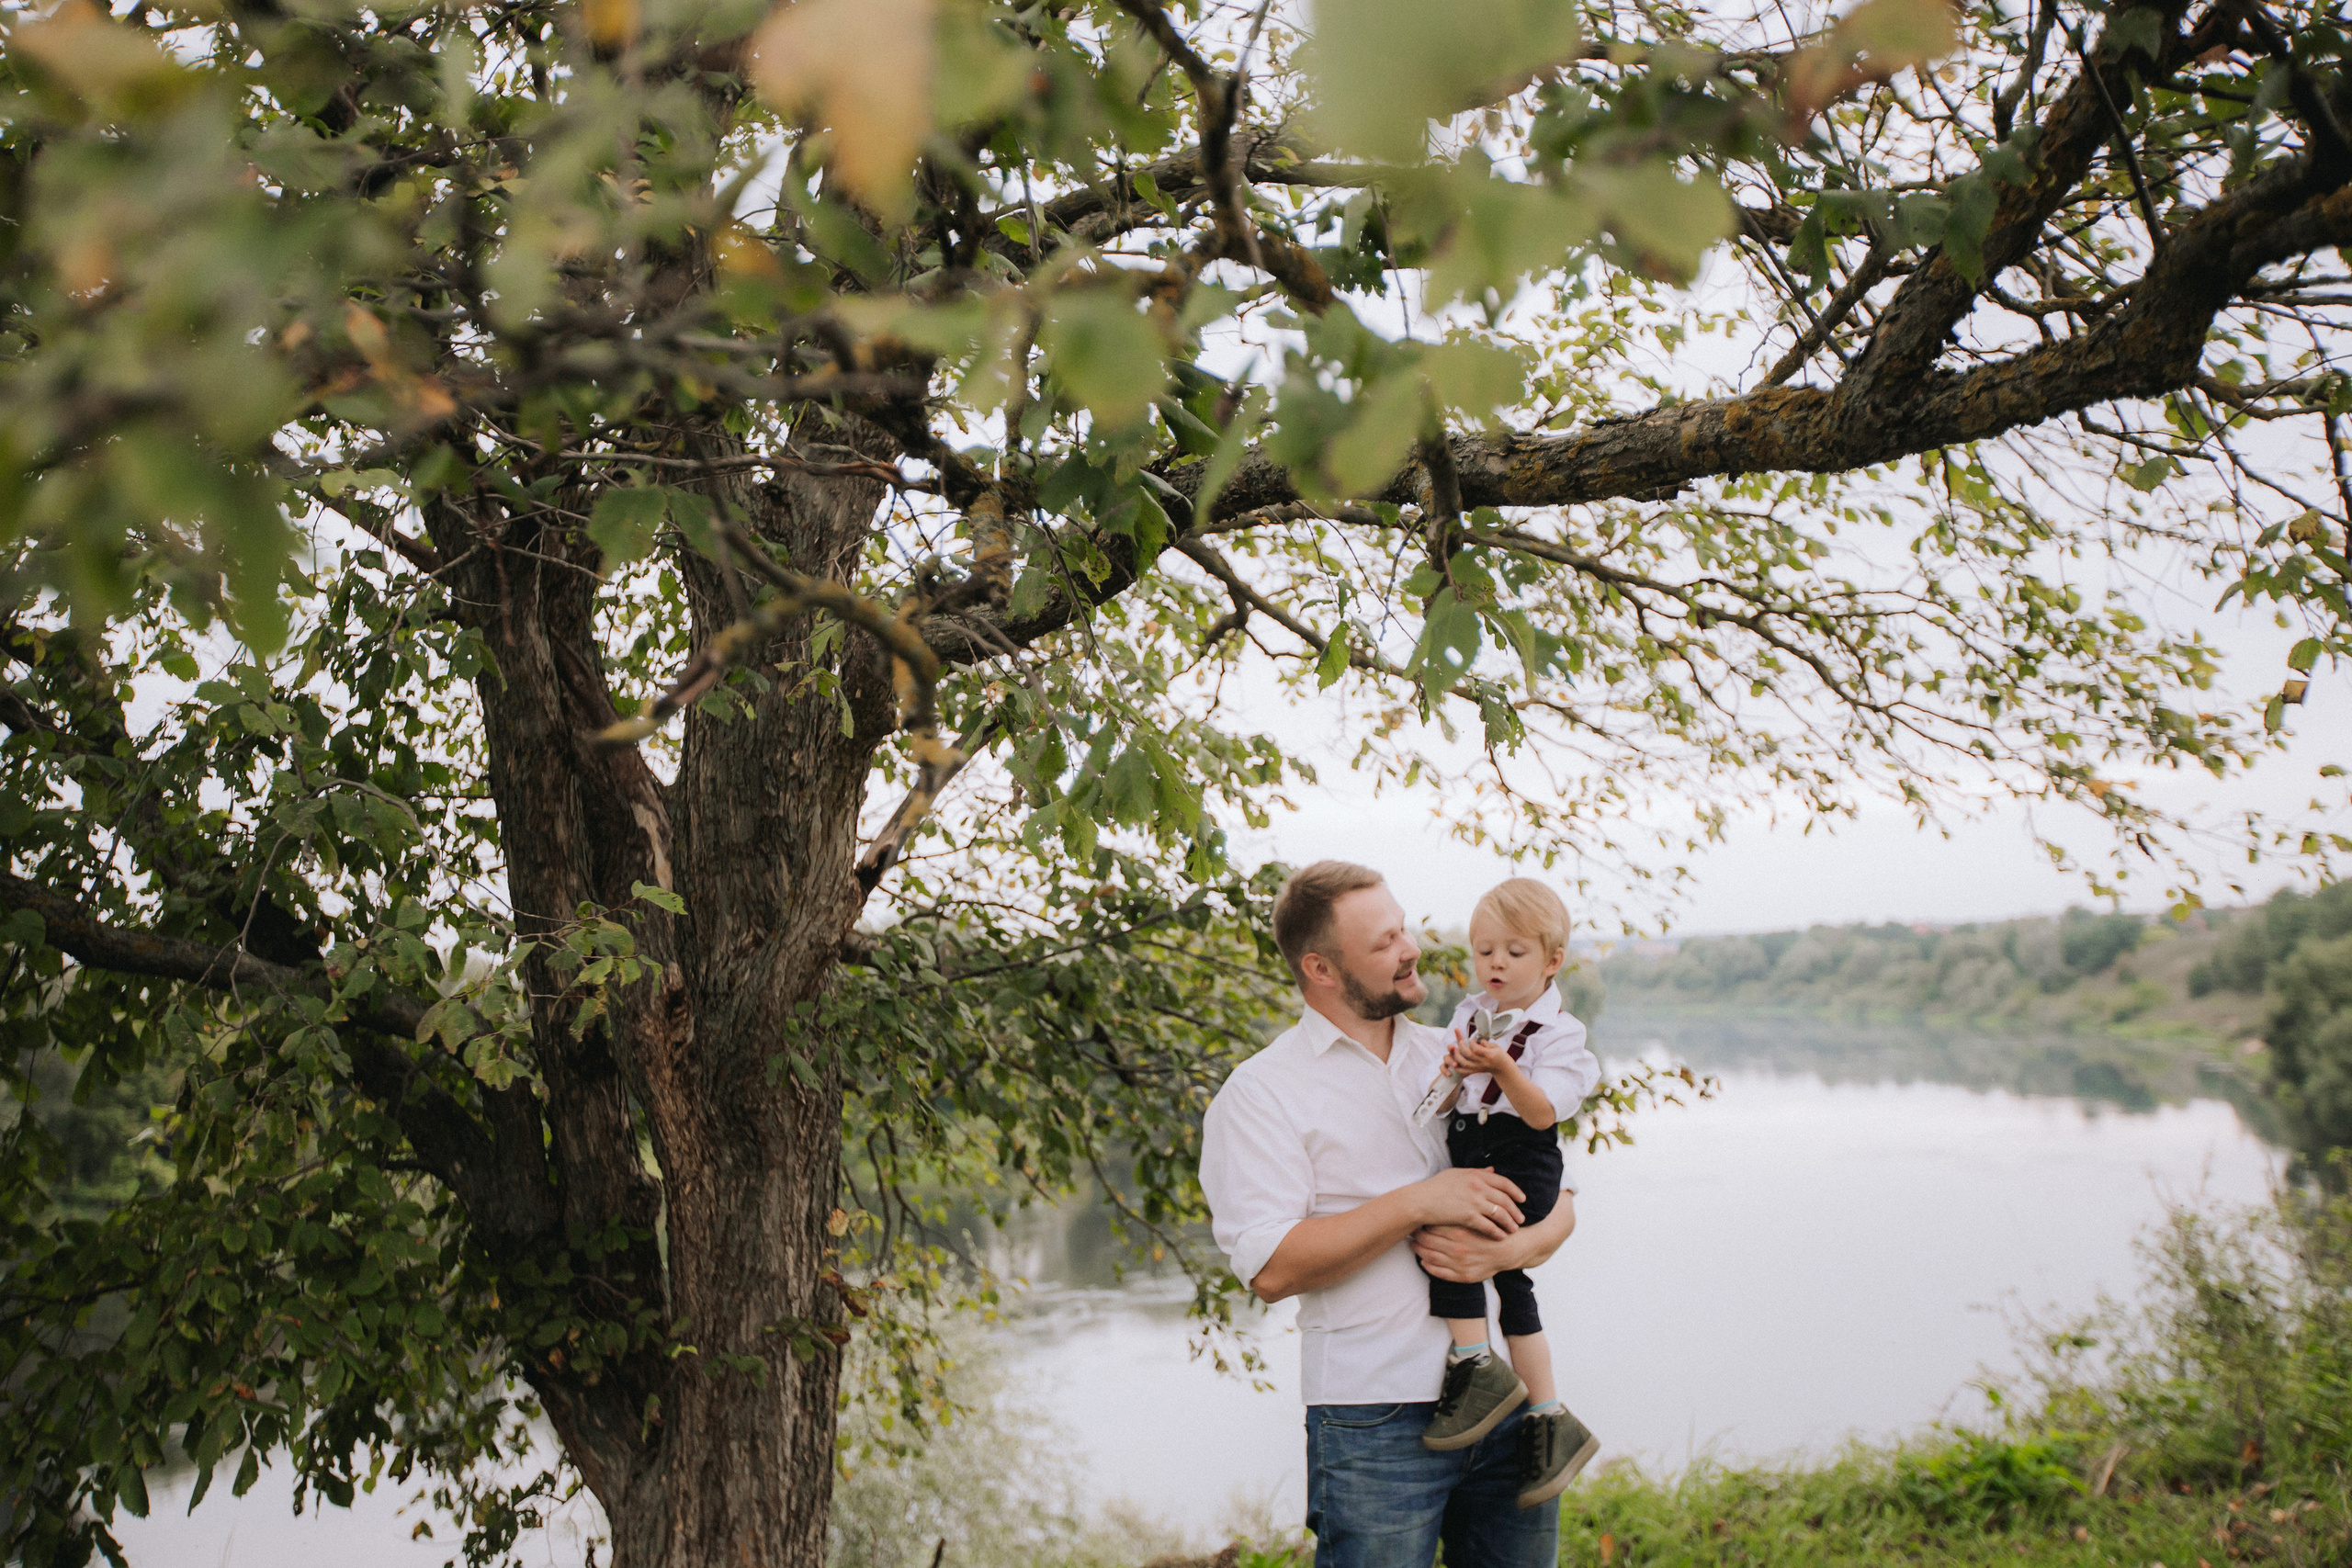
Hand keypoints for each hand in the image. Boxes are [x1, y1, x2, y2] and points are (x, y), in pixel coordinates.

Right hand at [1413, 1166, 1524, 1238]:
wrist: (1421, 1200)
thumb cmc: (1436, 1187)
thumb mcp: (1457, 1174)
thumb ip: (1477, 1172)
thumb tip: (1492, 1170)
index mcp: (1476, 1175)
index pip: (1503, 1182)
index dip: (1515, 1191)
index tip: (1522, 1199)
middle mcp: (1478, 1187)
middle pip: (1505, 1199)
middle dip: (1515, 1210)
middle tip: (1521, 1218)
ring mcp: (1474, 1202)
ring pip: (1500, 1213)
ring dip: (1509, 1222)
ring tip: (1514, 1229)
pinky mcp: (1468, 1216)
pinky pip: (1489, 1226)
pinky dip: (1497, 1232)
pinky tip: (1501, 1236)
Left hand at [1415, 1195, 1574, 1281]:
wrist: (1512, 1249)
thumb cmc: (1494, 1228)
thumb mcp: (1483, 1209)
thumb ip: (1469, 1196)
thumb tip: (1453, 1186)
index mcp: (1461, 1230)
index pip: (1433, 1225)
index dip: (1422, 1222)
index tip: (1415, 1220)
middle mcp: (1459, 1247)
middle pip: (1428, 1241)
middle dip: (1417, 1237)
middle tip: (1409, 1232)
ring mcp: (1460, 1263)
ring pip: (1431, 1257)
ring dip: (1419, 1251)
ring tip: (1411, 1245)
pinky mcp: (1464, 1276)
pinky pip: (1440, 1273)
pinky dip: (1429, 1267)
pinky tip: (1423, 1261)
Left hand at [1447, 1035, 1512, 1076]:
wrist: (1502, 1069)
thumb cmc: (1500, 1055)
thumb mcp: (1497, 1047)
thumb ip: (1487, 1044)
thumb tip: (1479, 1041)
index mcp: (1489, 1055)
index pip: (1477, 1049)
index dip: (1472, 1043)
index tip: (1472, 1039)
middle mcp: (1483, 1062)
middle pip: (1469, 1055)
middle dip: (1462, 1046)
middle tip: (1461, 1041)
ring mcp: (1478, 1068)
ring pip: (1464, 1063)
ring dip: (1457, 1056)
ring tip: (1455, 1049)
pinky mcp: (1475, 1071)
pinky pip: (1464, 1071)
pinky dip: (1457, 1067)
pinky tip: (1454, 1060)